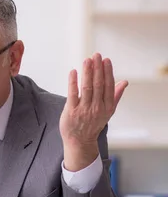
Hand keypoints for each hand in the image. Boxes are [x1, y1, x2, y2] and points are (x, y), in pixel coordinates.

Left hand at [59, 53, 127, 171]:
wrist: (80, 142)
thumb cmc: (93, 124)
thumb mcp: (108, 112)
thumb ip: (116, 96)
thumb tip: (125, 82)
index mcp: (107, 107)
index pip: (109, 86)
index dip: (108, 72)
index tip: (106, 60)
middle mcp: (97, 108)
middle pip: (98, 84)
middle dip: (97, 68)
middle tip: (96, 55)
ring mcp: (84, 110)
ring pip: (87, 87)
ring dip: (87, 72)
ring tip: (87, 60)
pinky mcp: (71, 111)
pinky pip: (72, 94)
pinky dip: (73, 81)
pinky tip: (74, 71)